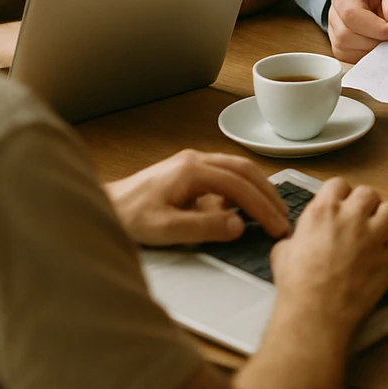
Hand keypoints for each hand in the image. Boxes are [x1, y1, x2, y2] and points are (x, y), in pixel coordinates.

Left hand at [105, 149, 289, 245]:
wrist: (104, 207)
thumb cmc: (129, 218)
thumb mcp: (165, 229)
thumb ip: (204, 226)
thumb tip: (239, 225)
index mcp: (192, 170)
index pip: (239, 185)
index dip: (261, 207)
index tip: (277, 226)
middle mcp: (197, 159)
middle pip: (244, 170)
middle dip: (267, 194)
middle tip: (283, 218)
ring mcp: (194, 162)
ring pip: (238, 169)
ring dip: (258, 189)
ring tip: (272, 212)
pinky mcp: (190, 171)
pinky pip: (226, 175)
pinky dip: (243, 188)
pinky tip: (244, 208)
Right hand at [270, 178, 387, 340]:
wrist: (314, 316)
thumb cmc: (296, 288)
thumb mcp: (283, 252)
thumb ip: (298, 235)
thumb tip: (300, 238)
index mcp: (324, 211)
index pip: (339, 183)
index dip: (341, 195)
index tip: (341, 205)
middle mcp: (351, 217)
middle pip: (369, 193)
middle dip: (366, 204)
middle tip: (362, 219)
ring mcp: (374, 237)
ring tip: (383, 229)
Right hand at [328, 0, 387, 63]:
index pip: (352, 15)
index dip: (378, 28)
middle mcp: (333, 15)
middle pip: (348, 36)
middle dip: (378, 40)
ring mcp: (334, 34)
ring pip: (350, 51)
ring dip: (377, 50)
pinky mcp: (341, 50)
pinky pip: (353, 60)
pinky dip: (373, 58)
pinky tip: (384, 46)